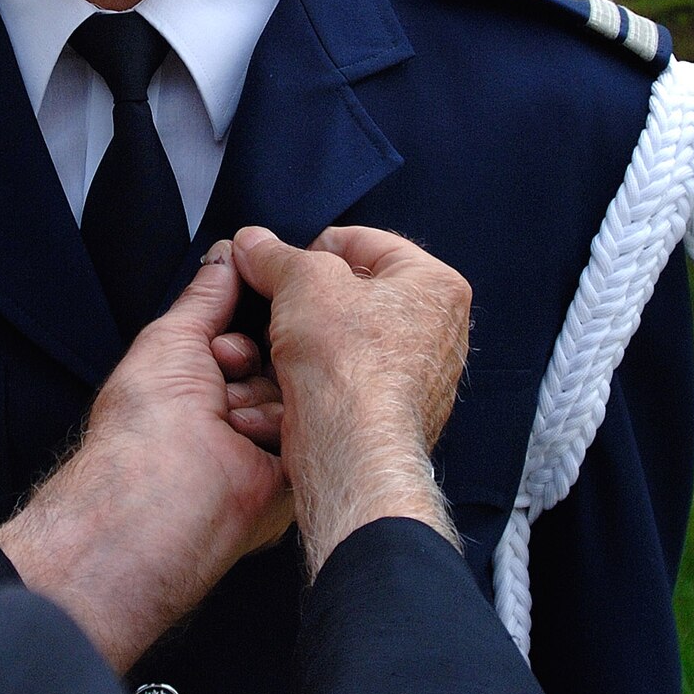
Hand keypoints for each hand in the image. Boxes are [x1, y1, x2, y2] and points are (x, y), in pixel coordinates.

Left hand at [0, 253, 292, 672]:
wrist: (162, 491)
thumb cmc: (145, 420)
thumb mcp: (171, 335)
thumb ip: (207, 294)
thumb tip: (226, 254)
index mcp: (195, 379)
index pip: (246, 330)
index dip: (243, 320)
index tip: (236, 325)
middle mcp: (230, 408)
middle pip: (277, 354)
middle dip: (250, 354)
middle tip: (222, 366)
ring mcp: (262, 438)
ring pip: (294, 384)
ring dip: (260, 392)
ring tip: (224, 415)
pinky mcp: (291, 466)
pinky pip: (310, 421)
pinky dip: (279, 421)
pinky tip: (248, 435)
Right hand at [230, 224, 470, 578]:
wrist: (351, 451)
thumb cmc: (348, 364)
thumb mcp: (302, 282)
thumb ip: (276, 255)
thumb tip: (254, 245)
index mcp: (435, 286)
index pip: (366, 242)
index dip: (313, 246)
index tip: (278, 259)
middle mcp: (438, 332)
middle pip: (353, 295)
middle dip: (304, 299)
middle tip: (270, 299)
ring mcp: (418, 379)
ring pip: (343, 342)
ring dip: (300, 340)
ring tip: (271, 342)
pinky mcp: (390, 415)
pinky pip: (342, 381)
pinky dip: (311, 378)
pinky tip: (282, 380)